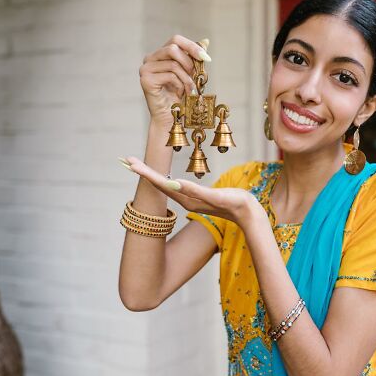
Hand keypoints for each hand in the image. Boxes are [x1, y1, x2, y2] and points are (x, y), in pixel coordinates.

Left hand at [123, 157, 263, 227]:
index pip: (160, 183)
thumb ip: (195, 191)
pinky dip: (164, 180)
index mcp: (186, 198)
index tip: (131, 163)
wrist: (248, 214)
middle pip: (158, 184)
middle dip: (143, 172)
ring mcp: (190, 199)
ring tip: (139, 167)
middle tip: (127, 161)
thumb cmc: (235, 203)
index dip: (145, 172)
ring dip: (151, 176)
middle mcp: (184, 199)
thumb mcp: (216, 195)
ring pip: (165, 186)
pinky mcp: (196, 198)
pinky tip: (163, 179)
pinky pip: (175, 187)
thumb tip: (174, 183)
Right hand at [139, 35, 211, 128]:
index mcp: (159, 54)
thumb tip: (206, 41)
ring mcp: (145, 69)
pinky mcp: (146, 80)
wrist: (170, 118)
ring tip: (188, 90)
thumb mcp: (189, 74)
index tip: (206, 58)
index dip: (192, 46)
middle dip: (189, 63)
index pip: (175, 40)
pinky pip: (170, 75)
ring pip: (173, 64)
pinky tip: (179, 93)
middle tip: (195, 77)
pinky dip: (179, 85)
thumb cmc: (179, 96)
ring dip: (186, 78)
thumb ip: (194, 58)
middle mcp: (150, 59)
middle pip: (173, 48)